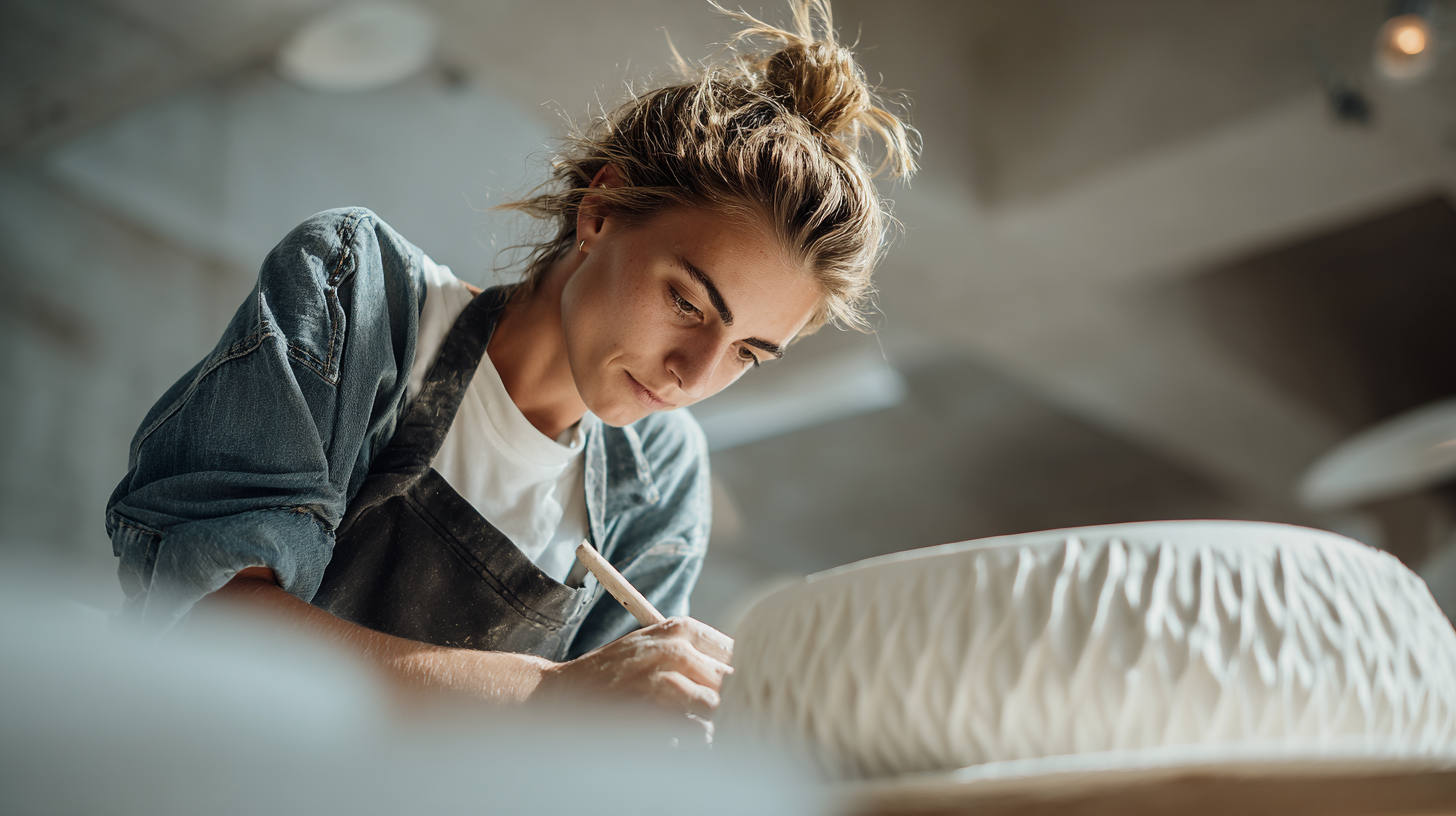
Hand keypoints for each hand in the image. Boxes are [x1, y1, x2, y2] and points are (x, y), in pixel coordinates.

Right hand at [535, 617, 733, 717]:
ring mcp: (663, 685)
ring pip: (716, 710)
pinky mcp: (654, 718)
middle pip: (730, 681)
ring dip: (706, 722)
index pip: (735, 651)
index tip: (725, 687)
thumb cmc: (613, 672)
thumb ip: (693, 654)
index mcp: (678, 629)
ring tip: (682, 723)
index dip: (735, 674)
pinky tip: (668, 735)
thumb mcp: (651, 645)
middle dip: (723, 700)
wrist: (561, 695)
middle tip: (703, 711)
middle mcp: (674, 652)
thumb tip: (745, 676)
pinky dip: (688, 740)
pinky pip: (698, 735)